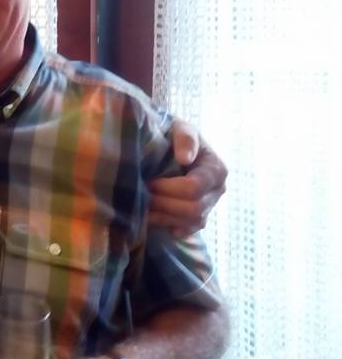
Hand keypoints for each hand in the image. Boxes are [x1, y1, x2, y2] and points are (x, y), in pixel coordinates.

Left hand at [148, 120, 227, 236]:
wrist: (170, 144)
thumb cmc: (174, 134)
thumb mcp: (179, 128)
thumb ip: (184, 138)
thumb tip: (185, 158)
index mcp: (216, 169)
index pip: (194, 188)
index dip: (168, 188)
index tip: (148, 180)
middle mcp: (217, 191)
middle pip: (193, 209)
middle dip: (163, 203)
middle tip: (141, 194)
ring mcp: (208, 206)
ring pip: (189, 222)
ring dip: (162, 216)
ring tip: (141, 205)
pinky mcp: (196, 218)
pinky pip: (184, 231)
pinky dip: (166, 226)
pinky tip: (150, 217)